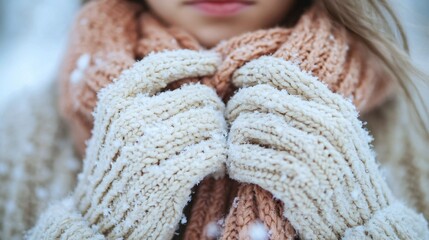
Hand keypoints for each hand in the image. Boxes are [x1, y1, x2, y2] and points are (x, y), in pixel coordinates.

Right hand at [73, 50, 227, 238]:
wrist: (105, 221)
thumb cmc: (124, 169)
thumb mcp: (123, 127)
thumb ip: (152, 100)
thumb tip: (203, 75)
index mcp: (116, 100)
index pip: (162, 65)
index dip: (193, 60)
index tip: (214, 63)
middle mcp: (128, 118)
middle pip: (199, 96)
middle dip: (215, 113)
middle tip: (214, 132)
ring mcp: (145, 147)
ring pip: (210, 122)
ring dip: (220, 137)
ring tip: (212, 152)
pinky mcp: (166, 177)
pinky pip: (214, 151)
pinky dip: (221, 160)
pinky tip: (214, 169)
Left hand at [225, 56, 427, 238]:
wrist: (364, 220)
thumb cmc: (343, 174)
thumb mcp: (339, 134)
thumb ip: (309, 109)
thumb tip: (261, 87)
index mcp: (334, 108)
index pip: (280, 71)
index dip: (250, 71)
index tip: (237, 80)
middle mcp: (324, 125)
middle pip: (257, 97)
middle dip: (235, 106)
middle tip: (231, 120)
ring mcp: (310, 152)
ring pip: (246, 127)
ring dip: (233, 139)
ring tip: (237, 149)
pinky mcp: (294, 180)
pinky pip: (245, 159)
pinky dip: (235, 162)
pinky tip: (239, 168)